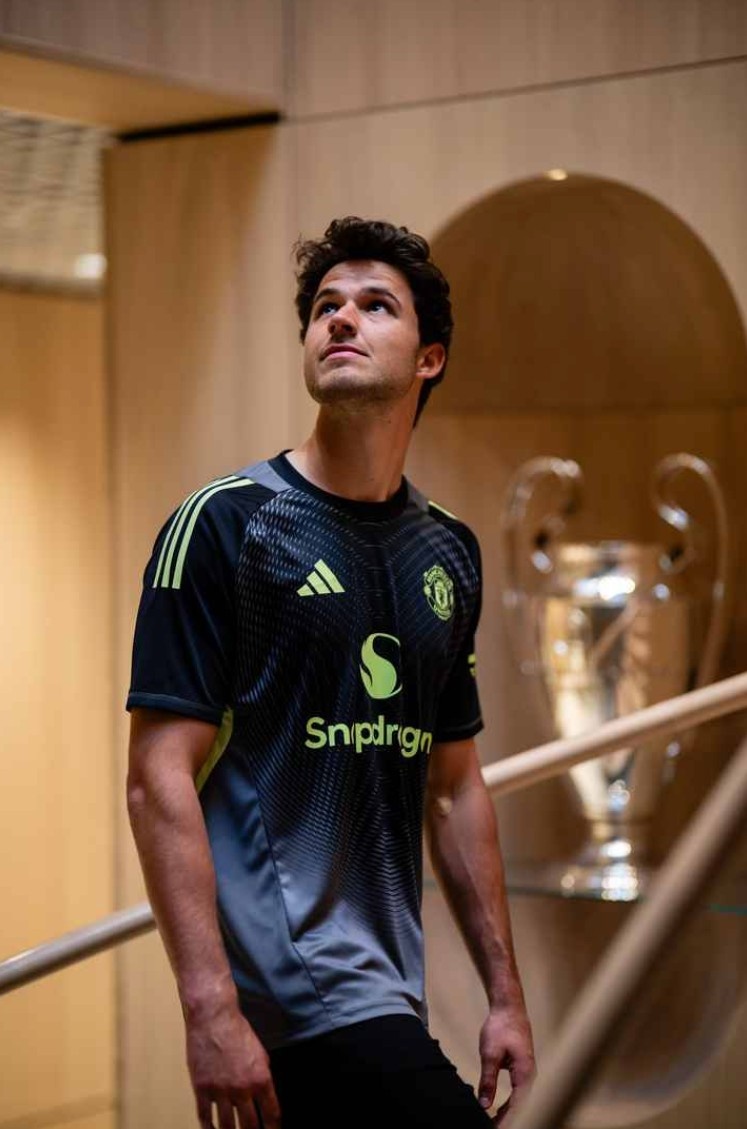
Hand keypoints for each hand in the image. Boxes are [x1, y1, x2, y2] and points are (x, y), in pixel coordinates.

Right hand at [186, 1002, 280, 1128]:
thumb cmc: (238, 1031)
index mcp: (261, 1079)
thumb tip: (262, 1095)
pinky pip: (205, 1117)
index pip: (271, 1113)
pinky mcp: (202, 1088)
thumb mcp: (260, 1052)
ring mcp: (220, 1091)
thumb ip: (262, 1075)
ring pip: (227, 1126)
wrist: (214, 1018)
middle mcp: (242, 1089)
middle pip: (250, 1125)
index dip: (273, 1128)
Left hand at [477, 1004, 534, 1124]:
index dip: (507, 1121)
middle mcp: (530, 1075)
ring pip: (521, 1101)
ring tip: (495, 1125)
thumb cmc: (501, 1027)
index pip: (517, 1106)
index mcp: (525, 1073)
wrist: (508, 1007)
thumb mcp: (489, 1054)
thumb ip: (488, 1080)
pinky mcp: (523, 1069)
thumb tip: (484, 1104)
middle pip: (522, 1106)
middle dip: (509, 1120)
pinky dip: (510, 1104)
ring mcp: (528, 1072)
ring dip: (509, 1114)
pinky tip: (499, 1111)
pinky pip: (518, 1093)